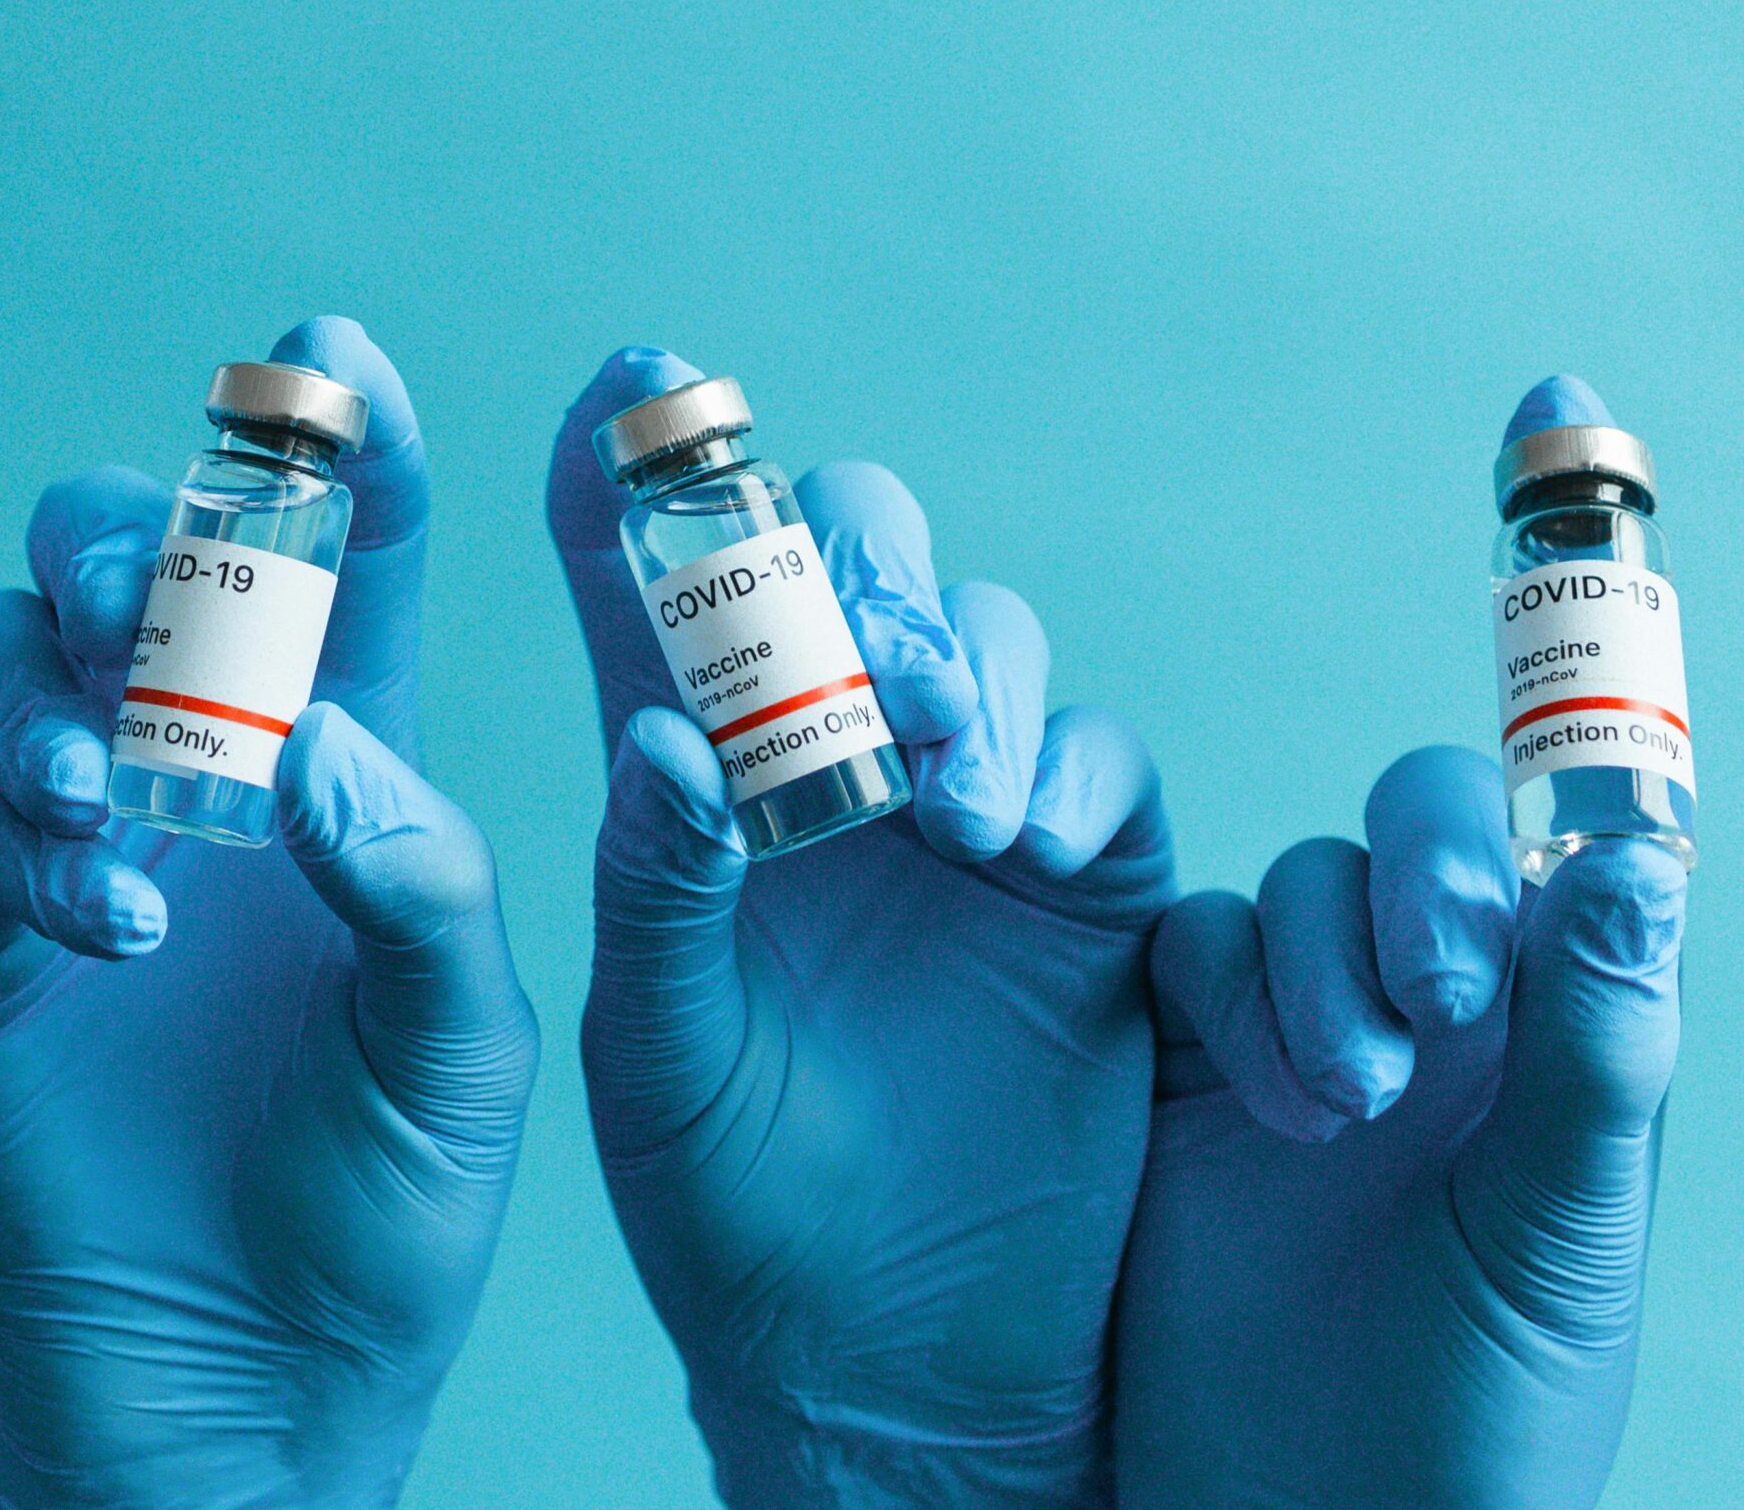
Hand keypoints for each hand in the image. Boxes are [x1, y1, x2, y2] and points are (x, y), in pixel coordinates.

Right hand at [0, 318, 538, 1508]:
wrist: (243, 1386)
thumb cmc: (392, 1214)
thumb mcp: (464, 1050)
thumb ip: (423, 886)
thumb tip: (321, 740)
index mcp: (358, 769)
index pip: (355, 569)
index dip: (349, 450)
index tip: (335, 353)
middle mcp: (204, 772)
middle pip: (158, 569)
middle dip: (163, 525)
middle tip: (177, 567)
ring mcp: (71, 841)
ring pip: (14, 657)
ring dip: (62, 672)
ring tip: (130, 776)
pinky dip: (15, 840)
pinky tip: (105, 907)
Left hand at [550, 348, 1175, 1506]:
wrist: (889, 1368)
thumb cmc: (730, 1220)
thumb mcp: (658, 1061)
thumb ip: (652, 892)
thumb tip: (661, 733)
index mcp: (689, 794)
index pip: (648, 593)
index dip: (636, 472)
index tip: (636, 375)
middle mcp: (826, 773)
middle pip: (846, 568)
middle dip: (859, 559)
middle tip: (864, 655)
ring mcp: (964, 819)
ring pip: (985, 641)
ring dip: (969, 673)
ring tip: (945, 793)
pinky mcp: (1090, 890)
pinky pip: (1107, 767)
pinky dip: (1077, 773)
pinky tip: (1028, 841)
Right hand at [1112, 380, 1687, 1508]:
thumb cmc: (1469, 1426)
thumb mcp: (1564, 1241)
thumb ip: (1600, 1044)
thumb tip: (1649, 852)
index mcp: (1557, 1023)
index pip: (1576, 805)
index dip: (1575, 607)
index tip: (1556, 401)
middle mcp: (1431, 1003)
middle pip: (1416, 826)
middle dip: (1425, 881)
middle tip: (1440, 999)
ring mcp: (1291, 1028)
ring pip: (1280, 886)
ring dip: (1311, 967)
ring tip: (1345, 1104)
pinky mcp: (1162, 1065)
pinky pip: (1172, 948)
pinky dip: (1206, 980)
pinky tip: (1240, 1083)